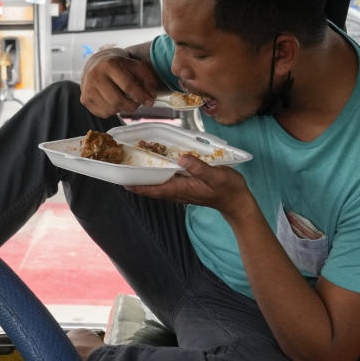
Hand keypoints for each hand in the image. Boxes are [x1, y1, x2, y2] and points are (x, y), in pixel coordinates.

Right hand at [80, 50, 158, 117]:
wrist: (96, 64)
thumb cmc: (119, 66)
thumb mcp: (136, 66)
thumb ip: (148, 79)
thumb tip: (151, 97)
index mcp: (109, 65)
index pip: (128, 86)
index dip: (141, 96)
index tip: (150, 101)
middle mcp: (95, 76)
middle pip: (118, 101)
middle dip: (132, 106)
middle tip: (137, 104)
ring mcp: (88, 89)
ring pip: (111, 110)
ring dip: (122, 109)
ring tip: (125, 100)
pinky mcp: (85, 100)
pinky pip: (103, 114)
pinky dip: (113, 111)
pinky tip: (113, 101)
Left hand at [127, 155, 257, 221]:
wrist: (237, 202)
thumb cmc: (228, 189)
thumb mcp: (217, 175)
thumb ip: (199, 167)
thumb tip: (182, 158)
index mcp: (182, 189)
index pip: (155, 189)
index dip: (138, 186)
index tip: (123, 182)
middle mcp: (178, 192)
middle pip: (152, 189)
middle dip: (137, 182)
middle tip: (121, 171)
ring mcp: (182, 191)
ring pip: (158, 187)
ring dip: (145, 180)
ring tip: (132, 169)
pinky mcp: (186, 188)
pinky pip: (166, 184)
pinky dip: (157, 178)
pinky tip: (155, 169)